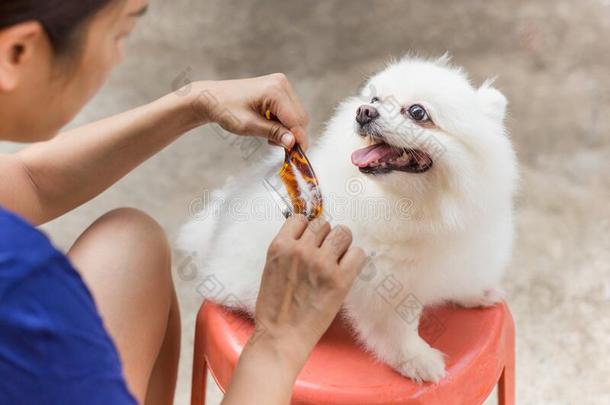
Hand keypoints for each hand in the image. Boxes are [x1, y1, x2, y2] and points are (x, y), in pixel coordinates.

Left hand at [188, 74, 309, 148]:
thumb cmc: (226, 110)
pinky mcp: (278, 89)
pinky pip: (289, 110)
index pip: (296, 119)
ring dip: (288, 129)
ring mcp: (280, 85)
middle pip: (300, 117)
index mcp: (275, 90)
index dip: (299, 138)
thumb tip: (293, 142)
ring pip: (297, 115)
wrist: (212, 98)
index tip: (299, 154)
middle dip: (293, 134)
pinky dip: (283, 122)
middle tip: (280, 148)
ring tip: (269, 136)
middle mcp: (281, 84)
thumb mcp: (249, 126)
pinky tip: (270, 127)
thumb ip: (274, 133)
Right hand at [253, 215, 365, 368]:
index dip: (306, 229)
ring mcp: (321, 264)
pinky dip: (354, 258)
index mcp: (280, 246)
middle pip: (323, 224)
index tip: (309, 241)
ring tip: (336, 260)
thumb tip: (308, 233)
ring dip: (341, 244)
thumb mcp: (271, 268)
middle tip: (323, 254)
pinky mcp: (340, 280)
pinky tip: (346, 269)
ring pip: (343, 233)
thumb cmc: (275, 306)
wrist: (281, 336)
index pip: (301, 218)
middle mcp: (301, 250)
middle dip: (324, 236)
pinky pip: (358, 253)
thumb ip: (288, 248)